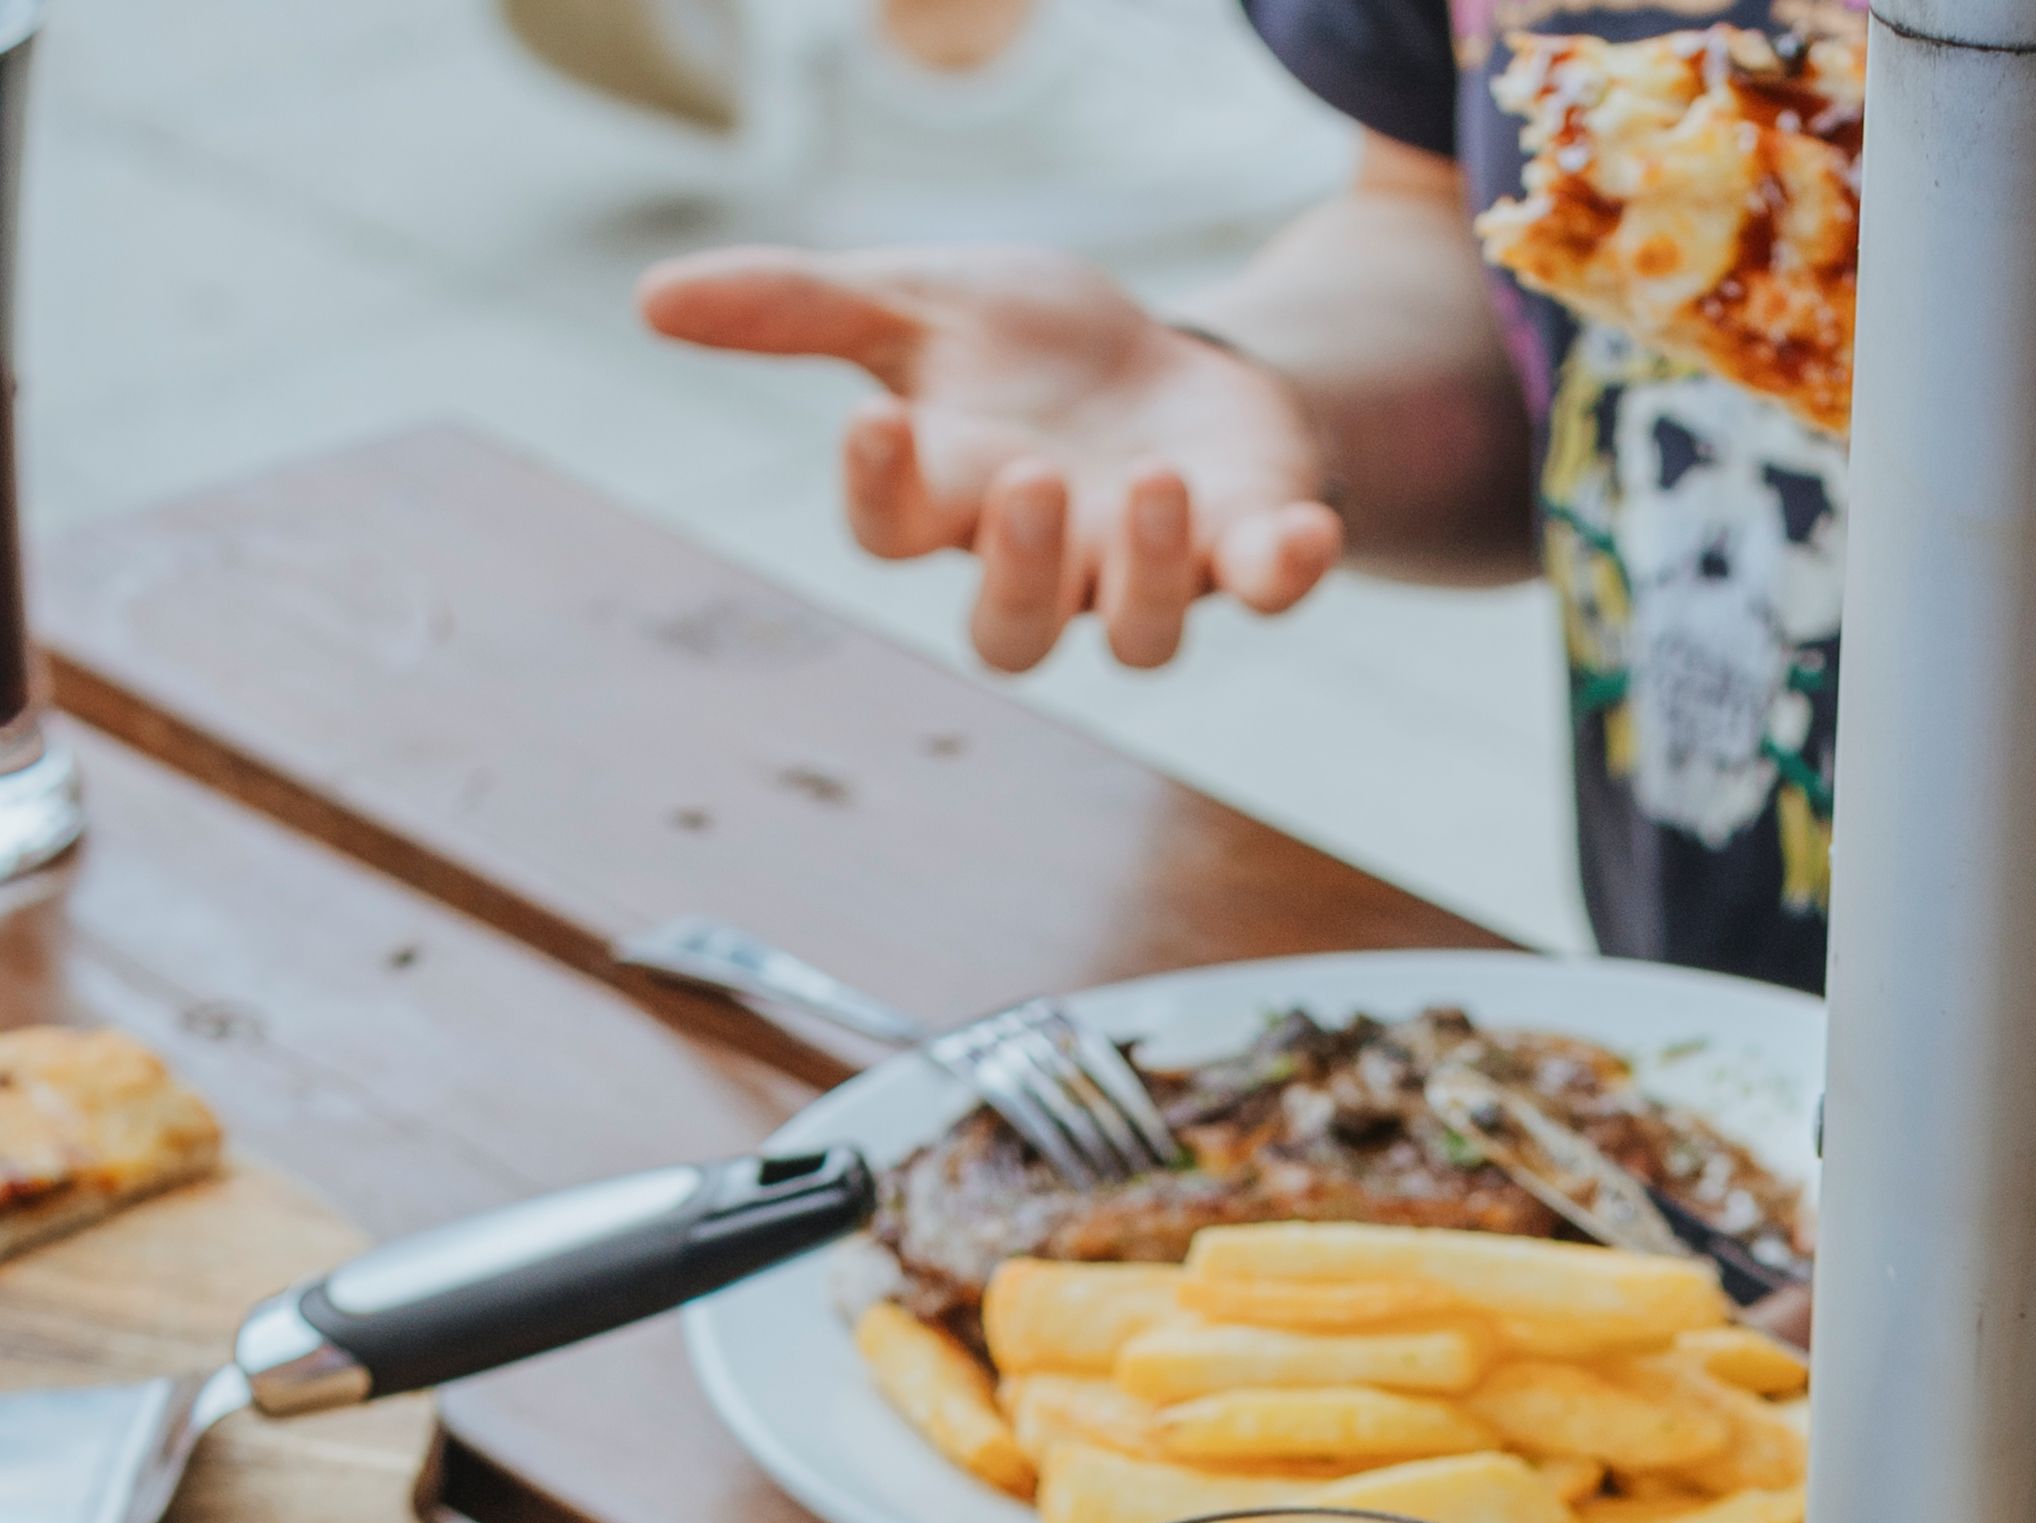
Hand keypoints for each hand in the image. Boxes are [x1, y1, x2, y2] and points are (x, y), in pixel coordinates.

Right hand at [640, 249, 1343, 668]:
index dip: (878, 496)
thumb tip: (649, 297)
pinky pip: (1267, 590)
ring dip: (1145, 571)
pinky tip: (1312, 534)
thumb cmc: (1031, 348)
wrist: (1170, 353)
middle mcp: (1049, 565)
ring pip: (1138, 638)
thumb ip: (800, 308)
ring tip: (1146, 474)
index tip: (875, 419)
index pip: (894, 537)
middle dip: (1021, 567)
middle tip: (1031, 479)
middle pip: (1015, 634)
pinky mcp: (1245, 549)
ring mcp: (1151, 570)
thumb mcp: (919, 299)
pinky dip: (1289, 571)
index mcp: (955, 506)